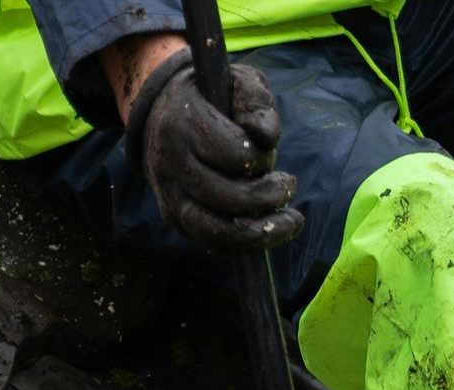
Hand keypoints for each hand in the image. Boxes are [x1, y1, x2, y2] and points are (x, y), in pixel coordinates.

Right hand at [122, 46, 303, 251]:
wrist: (162, 111)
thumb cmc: (212, 97)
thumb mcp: (236, 82)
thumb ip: (256, 102)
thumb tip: (265, 136)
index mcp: (183, 123)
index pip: (235, 155)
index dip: (262, 158)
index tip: (268, 149)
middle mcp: (171, 162)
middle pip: (228, 197)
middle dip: (269, 196)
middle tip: (288, 186)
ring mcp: (169, 193)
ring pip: (215, 229)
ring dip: (261, 232)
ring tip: (291, 222)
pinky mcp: (173, 216)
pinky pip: (209, 241)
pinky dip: (242, 244)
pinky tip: (267, 232)